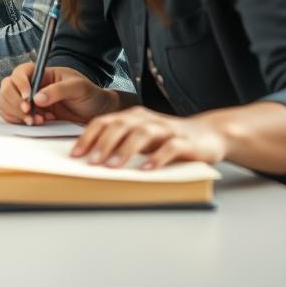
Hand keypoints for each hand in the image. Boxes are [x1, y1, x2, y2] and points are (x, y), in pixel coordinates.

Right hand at [0, 63, 119, 125]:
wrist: (96, 112)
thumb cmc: (89, 94)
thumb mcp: (78, 88)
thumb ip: (58, 90)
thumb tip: (37, 98)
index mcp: (41, 74)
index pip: (20, 73)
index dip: (20, 85)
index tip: (28, 99)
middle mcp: (31, 85)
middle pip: (8, 88)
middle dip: (16, 102)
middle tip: (29, 113)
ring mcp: (28, 100)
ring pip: (7, 102)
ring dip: (17, 113)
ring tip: (36, 120)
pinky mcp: (29, 114)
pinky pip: (12, 115)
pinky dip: (19, 121)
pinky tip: (36, 122)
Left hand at [73, 106, 226, 169]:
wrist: (210, 135)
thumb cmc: (169, 139)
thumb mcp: (141, 139)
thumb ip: (121, 144)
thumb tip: (90, 161)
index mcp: (132, 117)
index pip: (104, 122)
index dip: (88, 137)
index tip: (75, 154)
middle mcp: (147, 119)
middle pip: (120, 125)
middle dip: (102, 143)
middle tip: (91, 161)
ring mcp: (167, 129)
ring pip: (142, 134)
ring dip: (125, 150)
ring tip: (113, 167)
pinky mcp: (186, 142)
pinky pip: (170, 148)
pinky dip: (156, 158)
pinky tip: (146, 169)